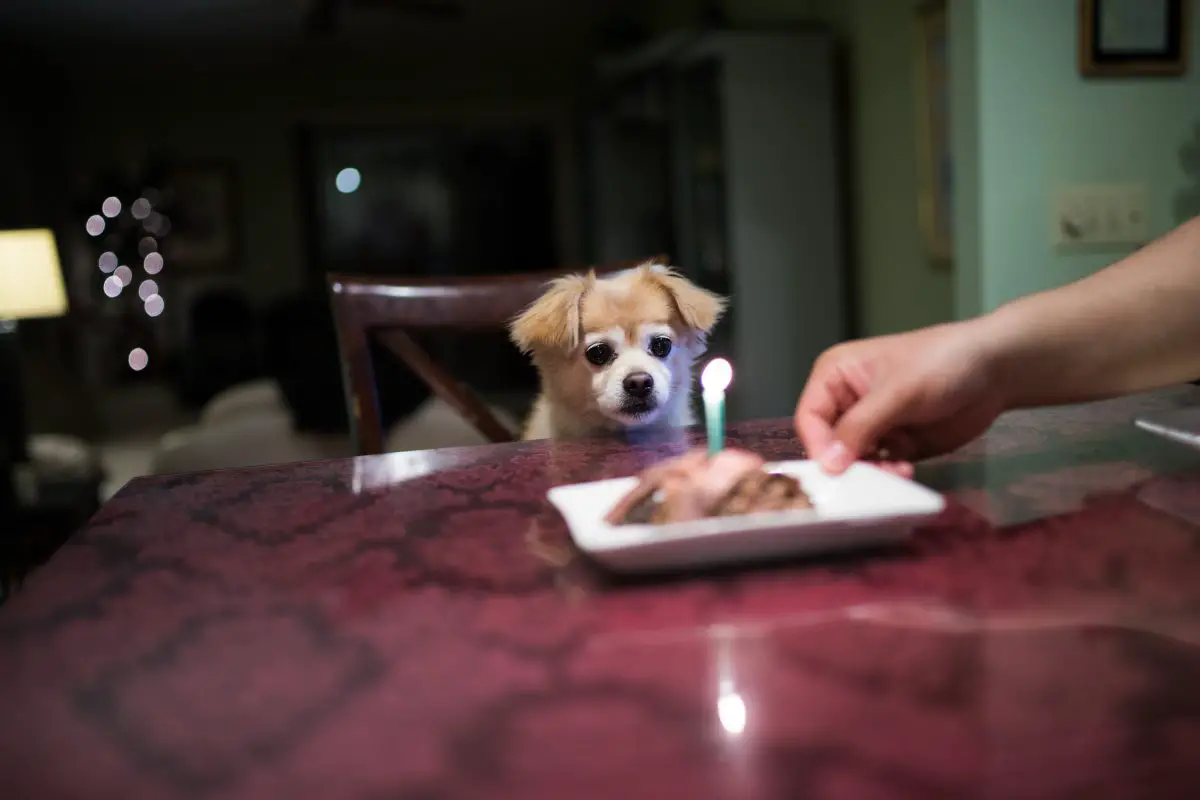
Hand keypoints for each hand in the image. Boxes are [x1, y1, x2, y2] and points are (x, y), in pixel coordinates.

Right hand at [794, 320, 1006, 474]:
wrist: (995, 370)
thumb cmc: (941, 363)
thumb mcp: (897, 392)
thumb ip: (860, 426)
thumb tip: (828, 463)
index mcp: (835, 376)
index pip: (810, 417)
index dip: (818, 445)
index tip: (835, 470)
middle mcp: (846, 402)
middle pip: (827, 443)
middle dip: (845, 464)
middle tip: (866, 480)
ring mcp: (871, 425)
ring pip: (852, 461)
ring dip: (869, 473)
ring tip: (895, 472)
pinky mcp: (894, 444)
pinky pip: (878, 468)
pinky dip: (887, 475)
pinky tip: (905, 471)